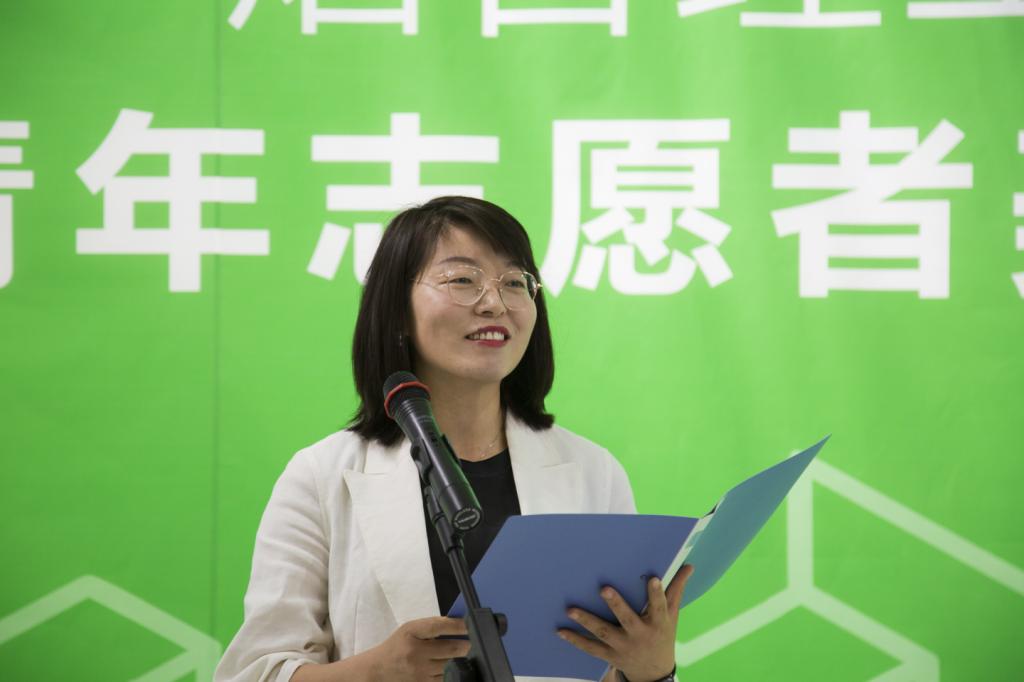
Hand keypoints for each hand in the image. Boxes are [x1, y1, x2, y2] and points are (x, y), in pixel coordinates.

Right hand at [367, 616, 470, 680]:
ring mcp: (421, 672)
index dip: (458, 625)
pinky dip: (453, 670)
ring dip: (460, 658)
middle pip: (452, 648)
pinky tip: (452, 665)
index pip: (439, 626)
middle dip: (466, 644)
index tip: (470, 624)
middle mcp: (416, 654)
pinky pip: (447, 677)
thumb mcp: (410, 629)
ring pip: (452, 664)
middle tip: (472, 641)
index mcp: (411, 633)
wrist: (379, 670)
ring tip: (462, 654)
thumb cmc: (398, 645)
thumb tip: (459, 623)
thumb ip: (432, 625)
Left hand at [558, 564, 693, 681]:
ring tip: (571, 610)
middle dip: (616, 605)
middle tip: (604, 589)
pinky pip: (591, 647)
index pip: (659, 607)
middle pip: (627, 619)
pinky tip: (561, 630)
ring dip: (587, 621)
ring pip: (604, 633)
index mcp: (657, 623)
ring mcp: (623, 646)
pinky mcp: (610, 655)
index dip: (656, 594)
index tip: (652, 579)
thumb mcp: (672, 616)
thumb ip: (676, 590)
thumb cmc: (663, 636)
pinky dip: (575, 640)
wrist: (654, 672)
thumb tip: (689, 566)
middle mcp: (640, 635)